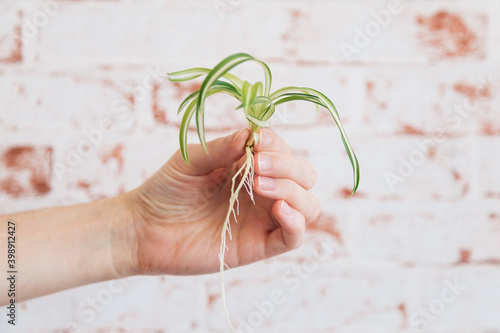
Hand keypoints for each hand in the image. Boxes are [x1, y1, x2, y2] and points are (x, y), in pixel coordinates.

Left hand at [124, 128, 320, 275]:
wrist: (145, 228)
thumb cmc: (167, 190)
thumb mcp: (190, 160)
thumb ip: (222, 148)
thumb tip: (251, 134)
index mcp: (250, 167)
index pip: (283, 151)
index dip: (277, 144)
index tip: (257, 143)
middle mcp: (263, 192)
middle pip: (304, 176)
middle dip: (288, 166)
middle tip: (257, 166)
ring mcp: (263, 219)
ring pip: (307, 205)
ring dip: (293, 190)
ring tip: (259, 186)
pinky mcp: (258, 245)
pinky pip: (293, 237)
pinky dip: (296, 222)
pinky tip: (279, 209)